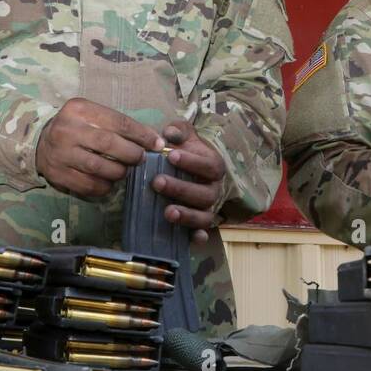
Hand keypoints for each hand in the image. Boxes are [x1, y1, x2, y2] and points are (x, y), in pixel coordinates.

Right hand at [35, 98, 160, 197]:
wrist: (40, 142)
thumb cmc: (78, 126)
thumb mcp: (93, 115)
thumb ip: (119, 124)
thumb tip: (153, 140)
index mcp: (79, 109)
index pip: (118, 121)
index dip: (141, 134)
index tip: (157, 144)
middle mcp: (67, 130)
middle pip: (108, 144)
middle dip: (131, 154)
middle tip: (140, 159)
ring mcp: (60, 154)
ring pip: (99, 167)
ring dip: (119, 172)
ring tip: (124, 170)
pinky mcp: (57, 175)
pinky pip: (88, 185)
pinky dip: (105, 186)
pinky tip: (109, 181)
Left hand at [152, 120, 228, 245]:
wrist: (192, 171)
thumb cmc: (186, 152)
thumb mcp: (184, 136)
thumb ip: (179, 131)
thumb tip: (169, 133)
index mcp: (214, 167)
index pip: (209, 166)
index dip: (192, 162)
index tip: (171, 156)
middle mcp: (214, 190)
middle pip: (204, 194)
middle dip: (181, 189)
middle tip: (157, 182)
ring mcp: (207, 210)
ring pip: (204, 217)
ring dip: (187, 215)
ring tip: (167, 212)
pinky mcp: (198, 225)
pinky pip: (202, 234)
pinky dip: (198, 238)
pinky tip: (191, 239)